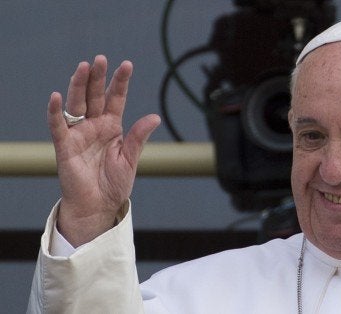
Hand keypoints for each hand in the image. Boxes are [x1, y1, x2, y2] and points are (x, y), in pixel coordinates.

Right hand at [48, 55, 160, 246]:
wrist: (98, 206)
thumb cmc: (114, 184)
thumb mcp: (130, 159)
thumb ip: (139, 137)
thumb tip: (154, 117)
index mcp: (112, 127)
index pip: (116, 99)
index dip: (120, 82)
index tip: (127, 64)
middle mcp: (94, 126)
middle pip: (95, 96)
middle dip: (98, 77)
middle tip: (101, 58)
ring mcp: (79, 134)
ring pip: (77, 104)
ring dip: (79, 86)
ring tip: (83, 67)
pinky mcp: (64, 146)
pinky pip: (58, 126)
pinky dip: (55, 112)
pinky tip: (56, 96)